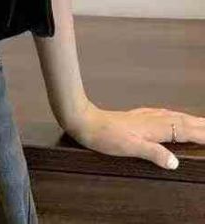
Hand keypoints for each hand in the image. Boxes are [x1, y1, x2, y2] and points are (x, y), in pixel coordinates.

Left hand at [63, 100, 204, 170]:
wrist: (85, 121)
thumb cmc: (106, 136)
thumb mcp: (130, 147)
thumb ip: (153, 153)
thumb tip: (175, 162)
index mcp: (156, 127)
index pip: (186, 131)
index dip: (202, 134)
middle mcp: (153, 119)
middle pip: (184, 121)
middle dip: (201, 125)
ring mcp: (145, 116)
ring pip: (175, 116)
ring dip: (191, 120)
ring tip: (202, 123)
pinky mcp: (138, 117)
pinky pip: (164, 115)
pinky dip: (176, 116)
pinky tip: (173, 117)